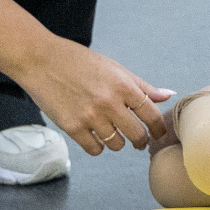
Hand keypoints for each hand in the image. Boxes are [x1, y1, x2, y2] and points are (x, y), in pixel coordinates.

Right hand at [18, 38, 172, 157]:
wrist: (41, 60)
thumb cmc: (79, 61)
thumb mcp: (114, 68)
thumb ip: (141, 85)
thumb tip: (168, 95)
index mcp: (123, 85)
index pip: (152, 115)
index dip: (159, 128)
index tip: (158, 133)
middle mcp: (110, 102)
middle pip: (137, 135)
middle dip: (141, 140)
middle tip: (138, 140)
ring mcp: (90, 116)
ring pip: (117, 145)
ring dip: (118, 142)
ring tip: (112, 132)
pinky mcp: (72, 127)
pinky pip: (95, 149)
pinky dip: (98, 146)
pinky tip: (94, 135)